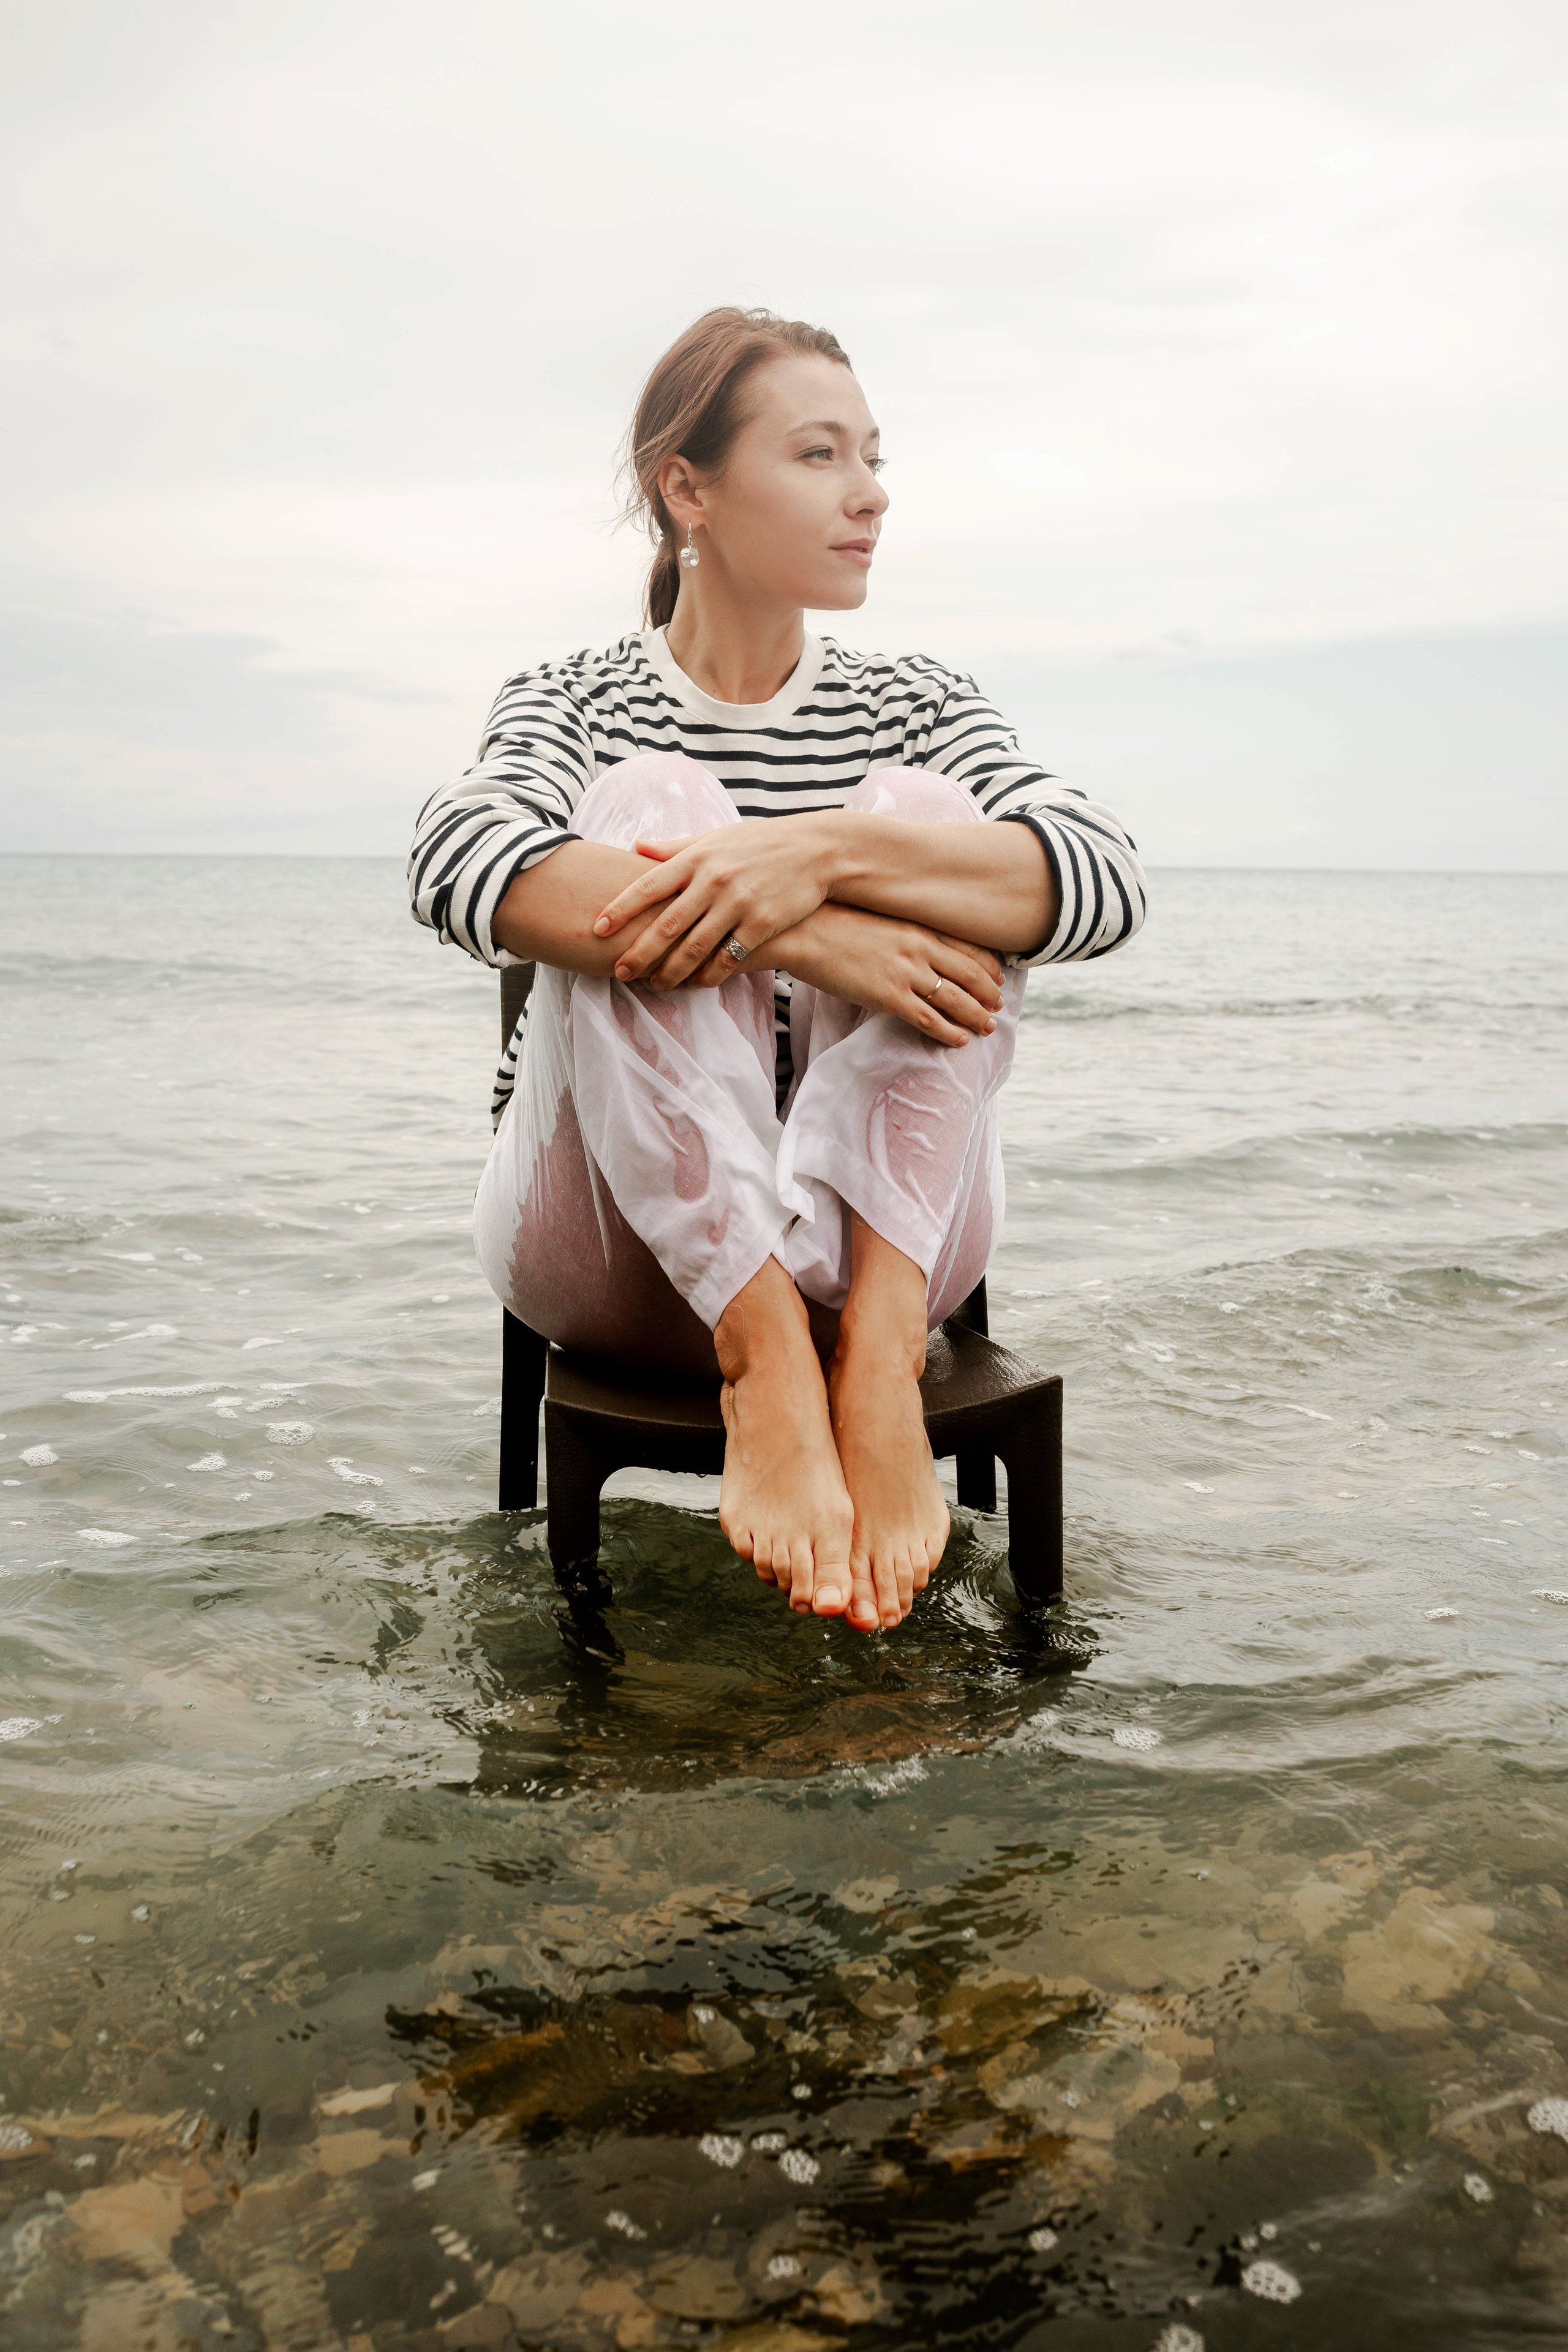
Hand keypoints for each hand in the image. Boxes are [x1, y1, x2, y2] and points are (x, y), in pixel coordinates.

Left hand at [591, 815, 834, 989]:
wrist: (816, 851)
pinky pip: (728, 958)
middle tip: (620, 972)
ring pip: (695, 947)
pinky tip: (697, 983)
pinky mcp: (761, 924)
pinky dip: (709, 975)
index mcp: (696, 858)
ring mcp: (738, 903)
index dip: (620, 908)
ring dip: (671, 972)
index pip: (648, 885)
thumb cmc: (759, 843)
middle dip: (639, 953)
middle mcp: (713, 880)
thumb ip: (675, 848)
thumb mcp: (715, 837)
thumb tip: (636, 846)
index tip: (598, 929)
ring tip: (656, 985)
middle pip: (666, 924)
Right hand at [769, 903, 1003, 1046]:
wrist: (804, 932)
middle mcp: (920, 948)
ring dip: (976, 1015)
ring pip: (956, 999)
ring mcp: (906, 972)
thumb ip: (904, 930)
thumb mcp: (880, 918)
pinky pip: (928, 1018)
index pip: (968, 947)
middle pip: (970, 974)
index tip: (999, 976)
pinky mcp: (888, 996)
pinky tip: (959, 1040)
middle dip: (989, 993)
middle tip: (998, 1006)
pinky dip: (948, 1031)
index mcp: (918, 926)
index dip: (988, 965)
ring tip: (986, 1027)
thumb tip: (917, 945)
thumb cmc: (834, 922)